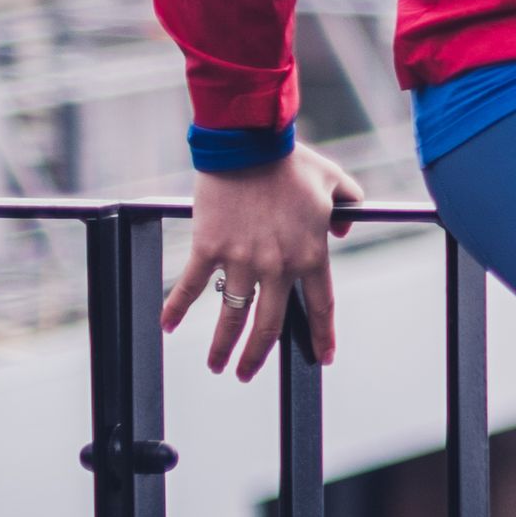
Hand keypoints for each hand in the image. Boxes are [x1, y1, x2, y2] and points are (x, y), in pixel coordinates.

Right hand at [161, 142, 361, 378]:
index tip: (323, 358)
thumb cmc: (291, 161)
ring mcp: (242, 260)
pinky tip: (166, 326)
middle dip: (258, 356)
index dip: (322, 336)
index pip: (320, 306)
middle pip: (270, 325)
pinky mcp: (209, 248)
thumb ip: (349, 207)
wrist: (248, 143)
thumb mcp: (335, 182)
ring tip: (217, 366)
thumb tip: (345, 228)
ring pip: (233, 316)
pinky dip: (176, 308)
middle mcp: (278, 265)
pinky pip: (191, 286)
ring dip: (223, 346)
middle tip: (247, 373)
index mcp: (311, 254)